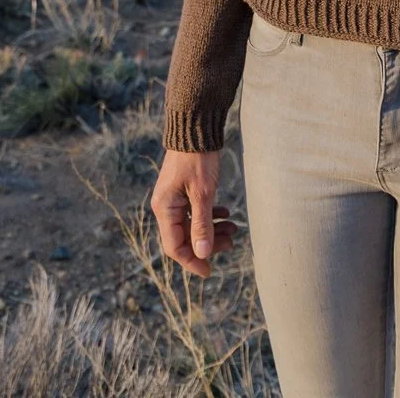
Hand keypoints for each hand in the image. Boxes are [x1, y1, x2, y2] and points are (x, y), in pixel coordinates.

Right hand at [151, 148, 237, 276]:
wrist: (195, 129)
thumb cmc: (198, 160)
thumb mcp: (203, 194)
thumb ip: (202, 225)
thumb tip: (202, 254)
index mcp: (165, 209)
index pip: (175, 247)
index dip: (193, 261)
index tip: (210, 271)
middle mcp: (166, 207)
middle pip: (184, 238)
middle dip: (208, 244)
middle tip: (232, 242)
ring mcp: (174, 199)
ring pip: (192, 225)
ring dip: (212, 229)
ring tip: (234, 228)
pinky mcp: (183, 191)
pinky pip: (194, 211)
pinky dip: (210, 215)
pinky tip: (226, 212)